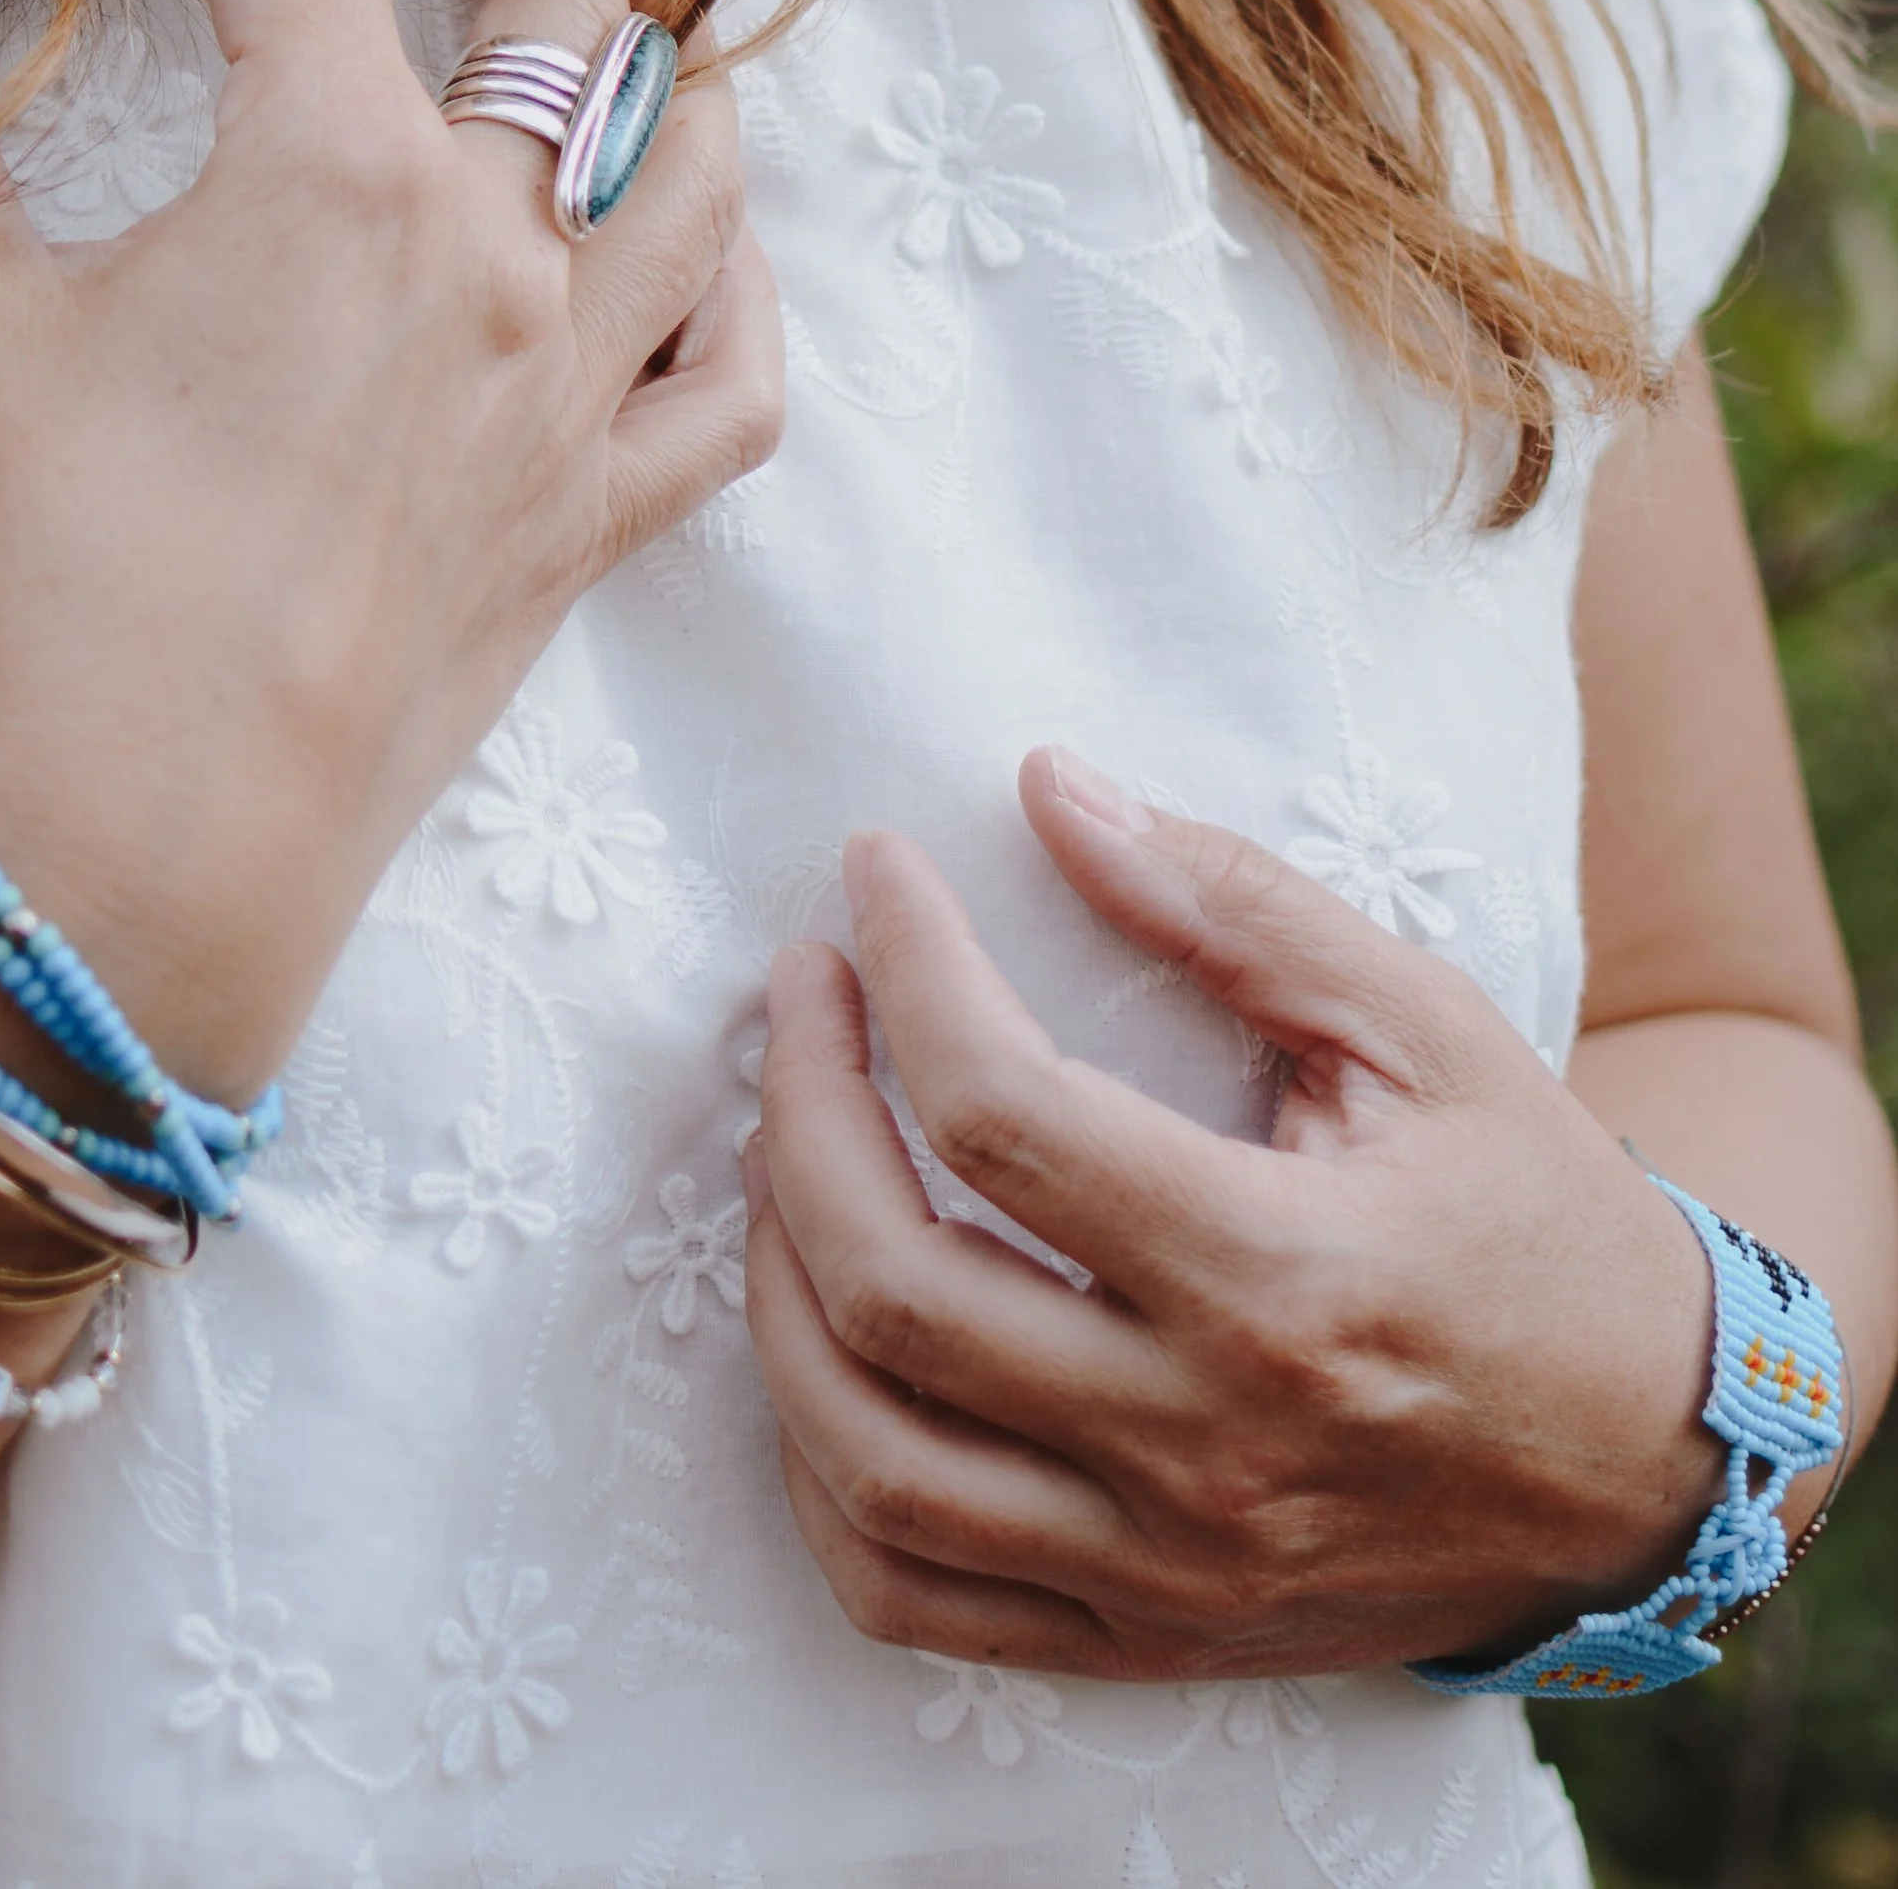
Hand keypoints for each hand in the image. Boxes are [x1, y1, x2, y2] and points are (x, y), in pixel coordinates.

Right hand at [0, 0, 780, 1102]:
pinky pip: (738, 384)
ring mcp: (569, 386)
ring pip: (697, 166)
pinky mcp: (600, 520)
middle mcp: (492, 248)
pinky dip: (739, 299)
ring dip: (678, 57)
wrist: (146, 850)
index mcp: (330, 167)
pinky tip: (706, 257)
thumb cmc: (46, 581)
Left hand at [743, 751, 1723, 1680]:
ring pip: (868, 1460)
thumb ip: (1230, 905)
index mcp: (1280, 1277)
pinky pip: (910, 1598)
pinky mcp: (1145, 1639)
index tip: (873, 874)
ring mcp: (1164, 1566)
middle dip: (799, 1111)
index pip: (1003, 1116)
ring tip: (786, 1155)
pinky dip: (821, 1479)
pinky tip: (824, 1347)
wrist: (1652, 1459)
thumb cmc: (1534, 1214)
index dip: (907, 968)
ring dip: (777, 1292)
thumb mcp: (1425, 1026)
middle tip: (802, 996)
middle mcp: (1203, 1444)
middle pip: (894, 1288)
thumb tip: (1049, 791)